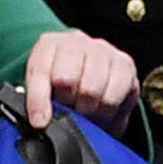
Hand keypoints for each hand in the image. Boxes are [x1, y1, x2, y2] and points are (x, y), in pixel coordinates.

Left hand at [20, 29, 136, 125]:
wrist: (90, 74)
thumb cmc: (63, 83)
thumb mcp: (41, 89)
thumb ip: (37, 101)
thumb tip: (41, 121)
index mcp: (49, 44)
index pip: (40, 72)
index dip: (39, 101)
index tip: (40, 122)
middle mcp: (76, 41)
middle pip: (67, 80)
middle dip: (66, 102)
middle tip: (69, 107)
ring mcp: (102, 49)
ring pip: (91, 90)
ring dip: (87, 108)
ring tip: (86, 108)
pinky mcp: (125, 63)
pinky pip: (113, 97)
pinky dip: (107, 110)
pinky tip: (102, 106)